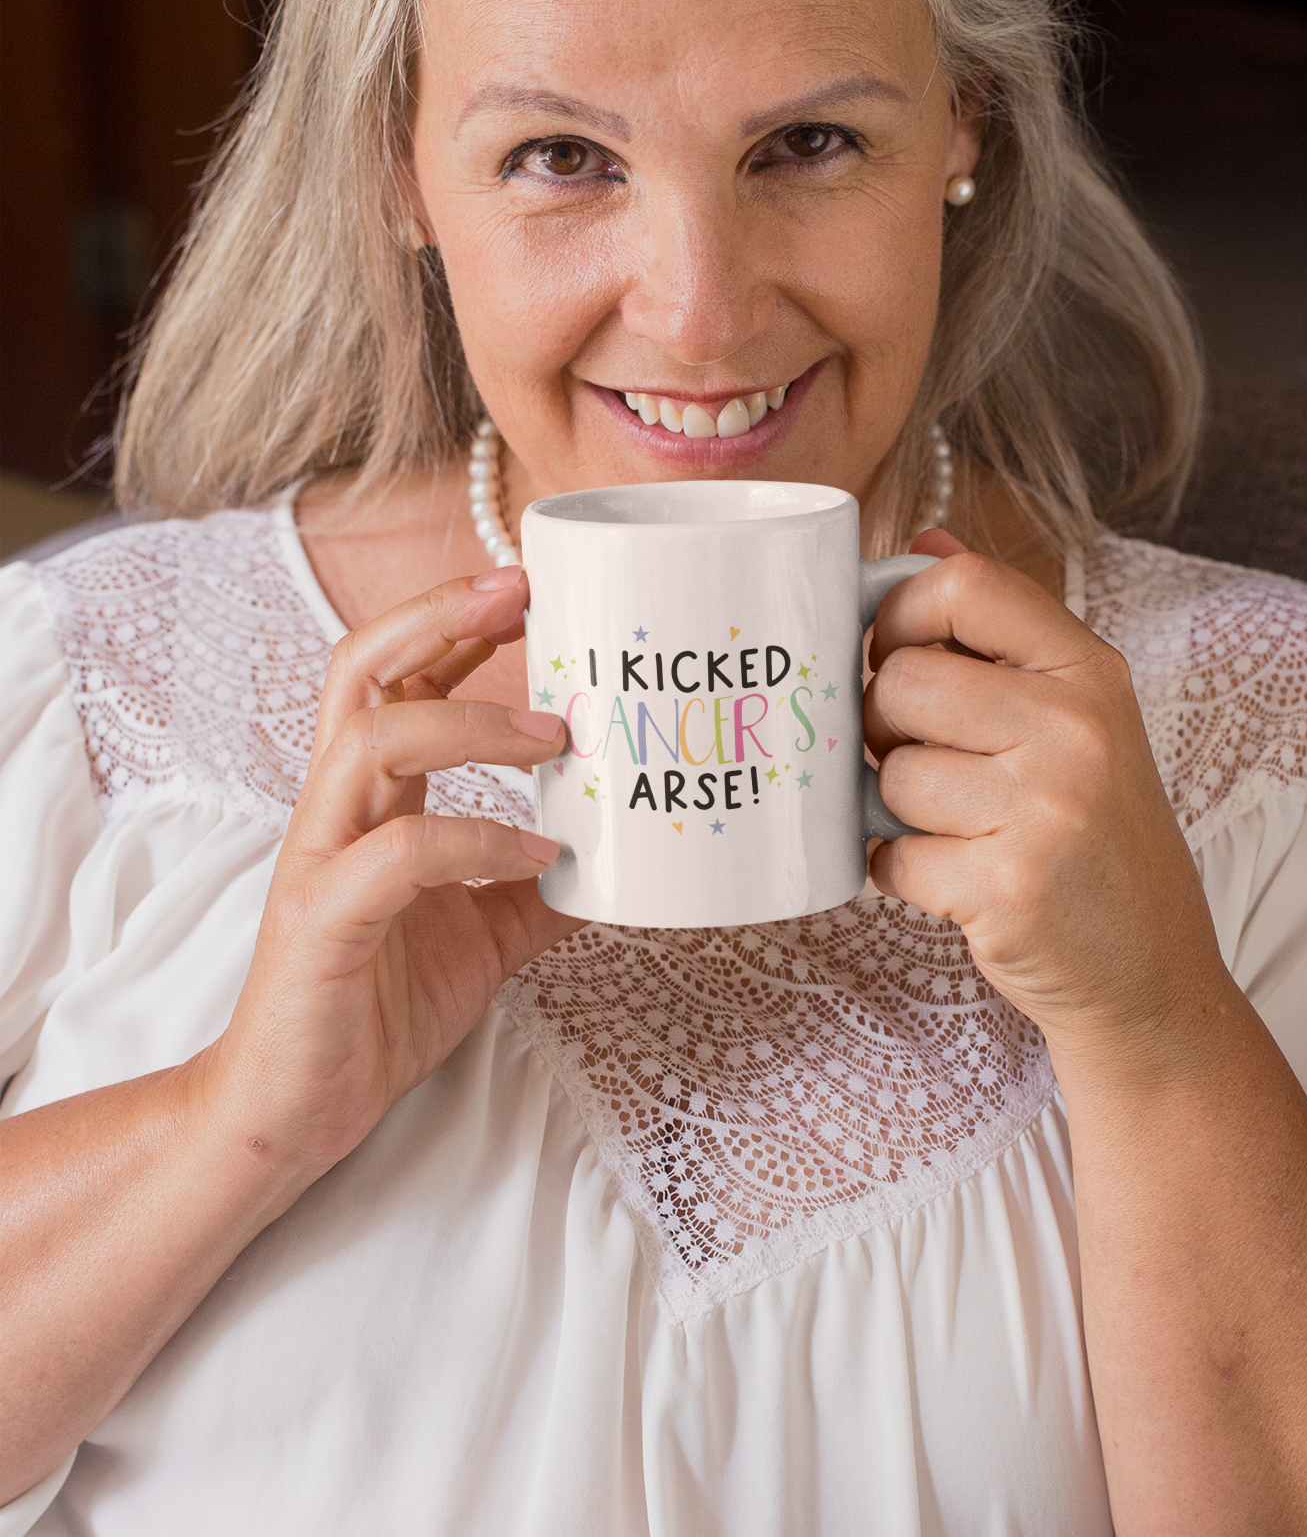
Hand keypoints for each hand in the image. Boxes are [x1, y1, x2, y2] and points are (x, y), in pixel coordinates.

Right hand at [200, 568, 577, 1176]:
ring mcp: (321, 859)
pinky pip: (396, 855)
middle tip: (521, 593)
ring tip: (554, 735)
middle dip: (437, 616)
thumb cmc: (375, 1006)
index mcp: (368, 800)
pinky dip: (474, 840)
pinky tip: (538, 855)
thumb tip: (622, 857)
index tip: (526, 586)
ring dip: (468, 720)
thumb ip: (535, 885)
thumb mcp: (483, 933)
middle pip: (359, 668)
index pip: (395, 674)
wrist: (295, 1109)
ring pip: (370, 740)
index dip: (452, 620)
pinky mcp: (322, 921)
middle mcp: (335, 809)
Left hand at [865, 533, 1224, 1061]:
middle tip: (924, 759)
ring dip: (899, 810)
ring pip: (892, 774)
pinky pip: (892, 857)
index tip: (896, 653)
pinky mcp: (1010, 889)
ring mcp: (1047, 811)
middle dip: (886, 725)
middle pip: (902, 680)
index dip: (900, 613)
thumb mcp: (1075, 716)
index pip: (963, 584)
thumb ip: (996, 629)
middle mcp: (1077, 729)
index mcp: (1089, 670)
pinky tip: (957, 880)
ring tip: (958, 828)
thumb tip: (922, 540)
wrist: (1152, 973)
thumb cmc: (1094, 834)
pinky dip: (904, 873)